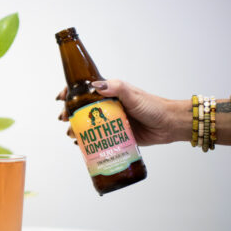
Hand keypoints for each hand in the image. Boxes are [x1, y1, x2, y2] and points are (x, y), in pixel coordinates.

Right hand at [57, 79, 190, 145]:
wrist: (169, 125)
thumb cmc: (153, 106)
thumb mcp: (133, 95)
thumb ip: (117, 88)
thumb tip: (95, 86)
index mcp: (110, 92)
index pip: (85, 90)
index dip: (70, 92)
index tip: (61, 99)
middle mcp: (107, 106)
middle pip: (82, 109)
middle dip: (69, 114)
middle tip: (64, 120)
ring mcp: (110, 122)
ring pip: (87, 124)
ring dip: (76, 129)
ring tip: (72, 134)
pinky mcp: (114, 136)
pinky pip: (97, 138)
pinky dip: (87, 141)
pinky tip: (80, 145)